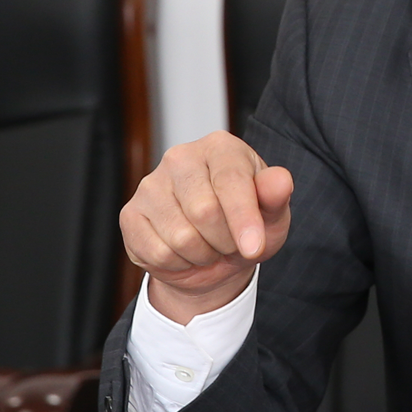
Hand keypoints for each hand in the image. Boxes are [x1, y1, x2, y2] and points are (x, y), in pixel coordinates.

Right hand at [121, 130, 292, 324]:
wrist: (215, 253)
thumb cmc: (247, 224)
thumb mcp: (272, 214)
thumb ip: (276, 196)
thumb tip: (280, 181)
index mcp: (220, 147)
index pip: (230, 181)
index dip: (244, 220)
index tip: (255, 248)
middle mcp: (181, 157)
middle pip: (204, 211)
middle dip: (225, 241)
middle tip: (231, 242)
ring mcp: (151, 184)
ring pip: (181, 237)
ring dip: (203, 255)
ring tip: (209, 245)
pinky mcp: (131, 213)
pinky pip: (158, 252)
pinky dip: (179, 264)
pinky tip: (185, 253)